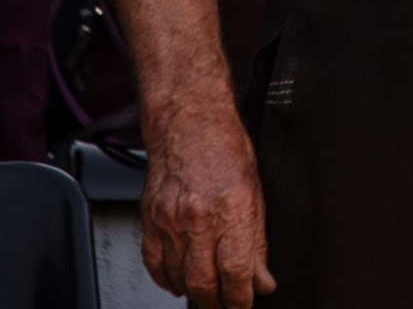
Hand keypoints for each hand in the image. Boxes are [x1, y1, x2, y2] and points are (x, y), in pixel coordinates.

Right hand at [140, 94, 275, 306]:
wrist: (188, 121)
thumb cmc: (225, 147)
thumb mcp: (256, 192)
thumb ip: (257, 240)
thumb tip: (262, 278)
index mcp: (230, 209)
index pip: (236, 271)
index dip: (242, 297)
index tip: (247, 303)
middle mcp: (197, 218)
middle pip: (204, 282)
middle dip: (218, 303)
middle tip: (228, 305)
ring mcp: (169, 221)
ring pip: (178, 278)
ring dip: (195, 294)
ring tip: (210, 296)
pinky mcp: (149, 220)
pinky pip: (154, 263)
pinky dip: (167, 280)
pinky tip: (180, 282)